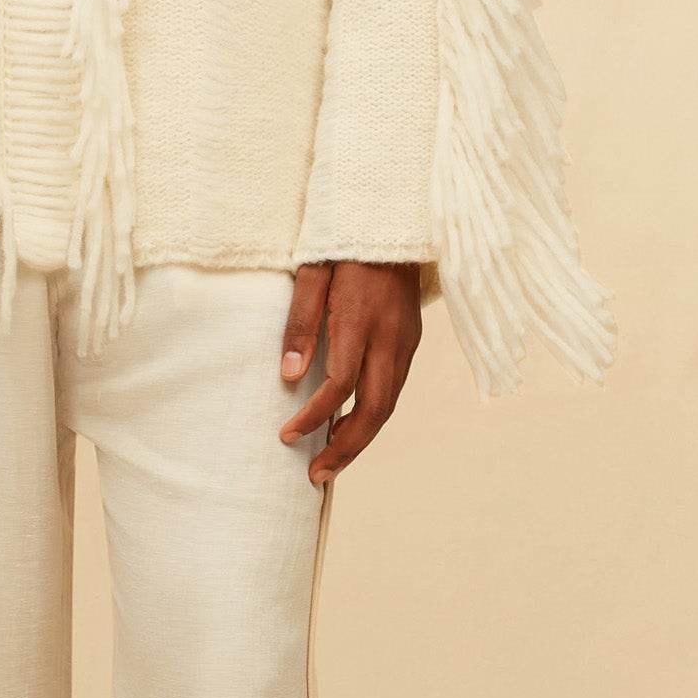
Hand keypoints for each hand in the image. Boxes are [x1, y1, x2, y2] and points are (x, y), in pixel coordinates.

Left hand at [278, 260, 421, 484]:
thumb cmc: (344, 244)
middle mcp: (391, 338)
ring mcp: (406, 341)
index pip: (339, 385)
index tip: (286, 435)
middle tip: (315, 476)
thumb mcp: (312, 271)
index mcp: (362, 319)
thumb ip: (300, 323)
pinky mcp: (410, 341)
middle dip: (345, 449)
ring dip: (360, 439)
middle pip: (375, 410)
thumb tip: (289, 376)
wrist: (397, 222)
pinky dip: (372, 416)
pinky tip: (350, 427)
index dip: (313, 417)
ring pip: (388, 405)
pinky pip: (393, 389)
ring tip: (330, 462)